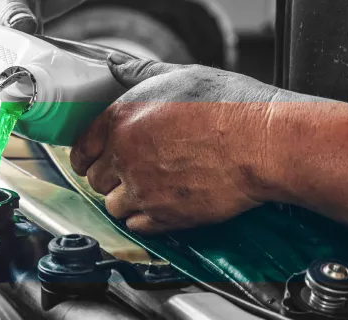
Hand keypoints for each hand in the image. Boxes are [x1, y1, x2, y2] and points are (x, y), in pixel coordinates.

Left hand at [70, 55, 292, 233]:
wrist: (265, 144)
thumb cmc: (232, 108)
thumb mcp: (182, 76)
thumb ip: (142, 74)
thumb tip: (117, 66)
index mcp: (123, 119)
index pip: (82, 146)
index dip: (87, 154)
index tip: (92, 159)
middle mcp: (125, 156)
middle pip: (95, 178)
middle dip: (109, 176)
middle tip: (130, 171)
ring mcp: (142, 189)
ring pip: (112, 205)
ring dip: (125, 200)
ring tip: (148, 189)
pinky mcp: (164, 216)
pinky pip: (136, 226)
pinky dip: (144, 219)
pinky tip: (161, 204)